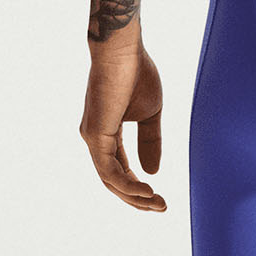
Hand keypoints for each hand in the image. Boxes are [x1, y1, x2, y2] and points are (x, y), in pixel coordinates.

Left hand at [80, 34, 165, 211]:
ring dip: (135, 196)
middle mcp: (95, 138)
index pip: (119, 170)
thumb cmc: (136, 72)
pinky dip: (128, 185)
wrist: (123, 49)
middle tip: (163, 207)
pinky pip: (110, 171)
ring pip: (110, 181)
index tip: (161, 198)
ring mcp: (92, 138)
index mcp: (106, 133)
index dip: (139, 187)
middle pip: (113, 181)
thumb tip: (153, 172)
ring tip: (158, 203)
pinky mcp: (95, 136)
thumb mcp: (150, 114)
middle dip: (138, 198)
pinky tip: (147, 191)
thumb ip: (150, 142)